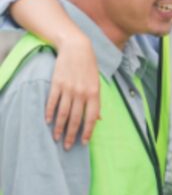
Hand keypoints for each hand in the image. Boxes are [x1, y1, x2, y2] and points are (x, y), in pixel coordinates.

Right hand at [47, 31, 99, 149]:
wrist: (76, 48)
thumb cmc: (89, 67)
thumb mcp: (97, 84)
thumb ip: (96, 102)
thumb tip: (100, 119)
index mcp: (94, 94)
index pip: (92, 117)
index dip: (88, 131)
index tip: (84, 143)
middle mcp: (82, 93)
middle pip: (76, 118)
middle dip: (71, 134)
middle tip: (67, 146)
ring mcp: (68, 88)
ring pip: (63, 113)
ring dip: (59, 127)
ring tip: (56, 137)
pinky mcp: (57, 83)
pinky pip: (52, 101)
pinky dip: (49, 112)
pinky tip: (48, 121)